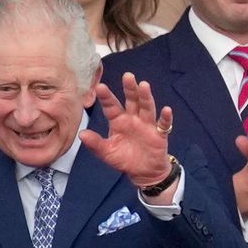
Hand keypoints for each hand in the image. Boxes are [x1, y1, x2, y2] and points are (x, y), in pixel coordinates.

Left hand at [79, 72, 173, 188]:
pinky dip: (165, 117)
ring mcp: (147, 124)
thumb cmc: (124, 158)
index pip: (111, 106)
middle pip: (131, 101)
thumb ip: (95, 143)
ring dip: (145, 97)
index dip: (106, 97)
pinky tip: (166, 109)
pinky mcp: (159, 134)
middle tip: (127, 76)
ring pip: (146, 107)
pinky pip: (163, 124)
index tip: (100, 86)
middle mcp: (133, 119)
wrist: (142, 171)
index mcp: (118, 121)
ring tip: (143, 85)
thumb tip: (81, 134)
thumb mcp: (107, 152)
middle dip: (129, 89)